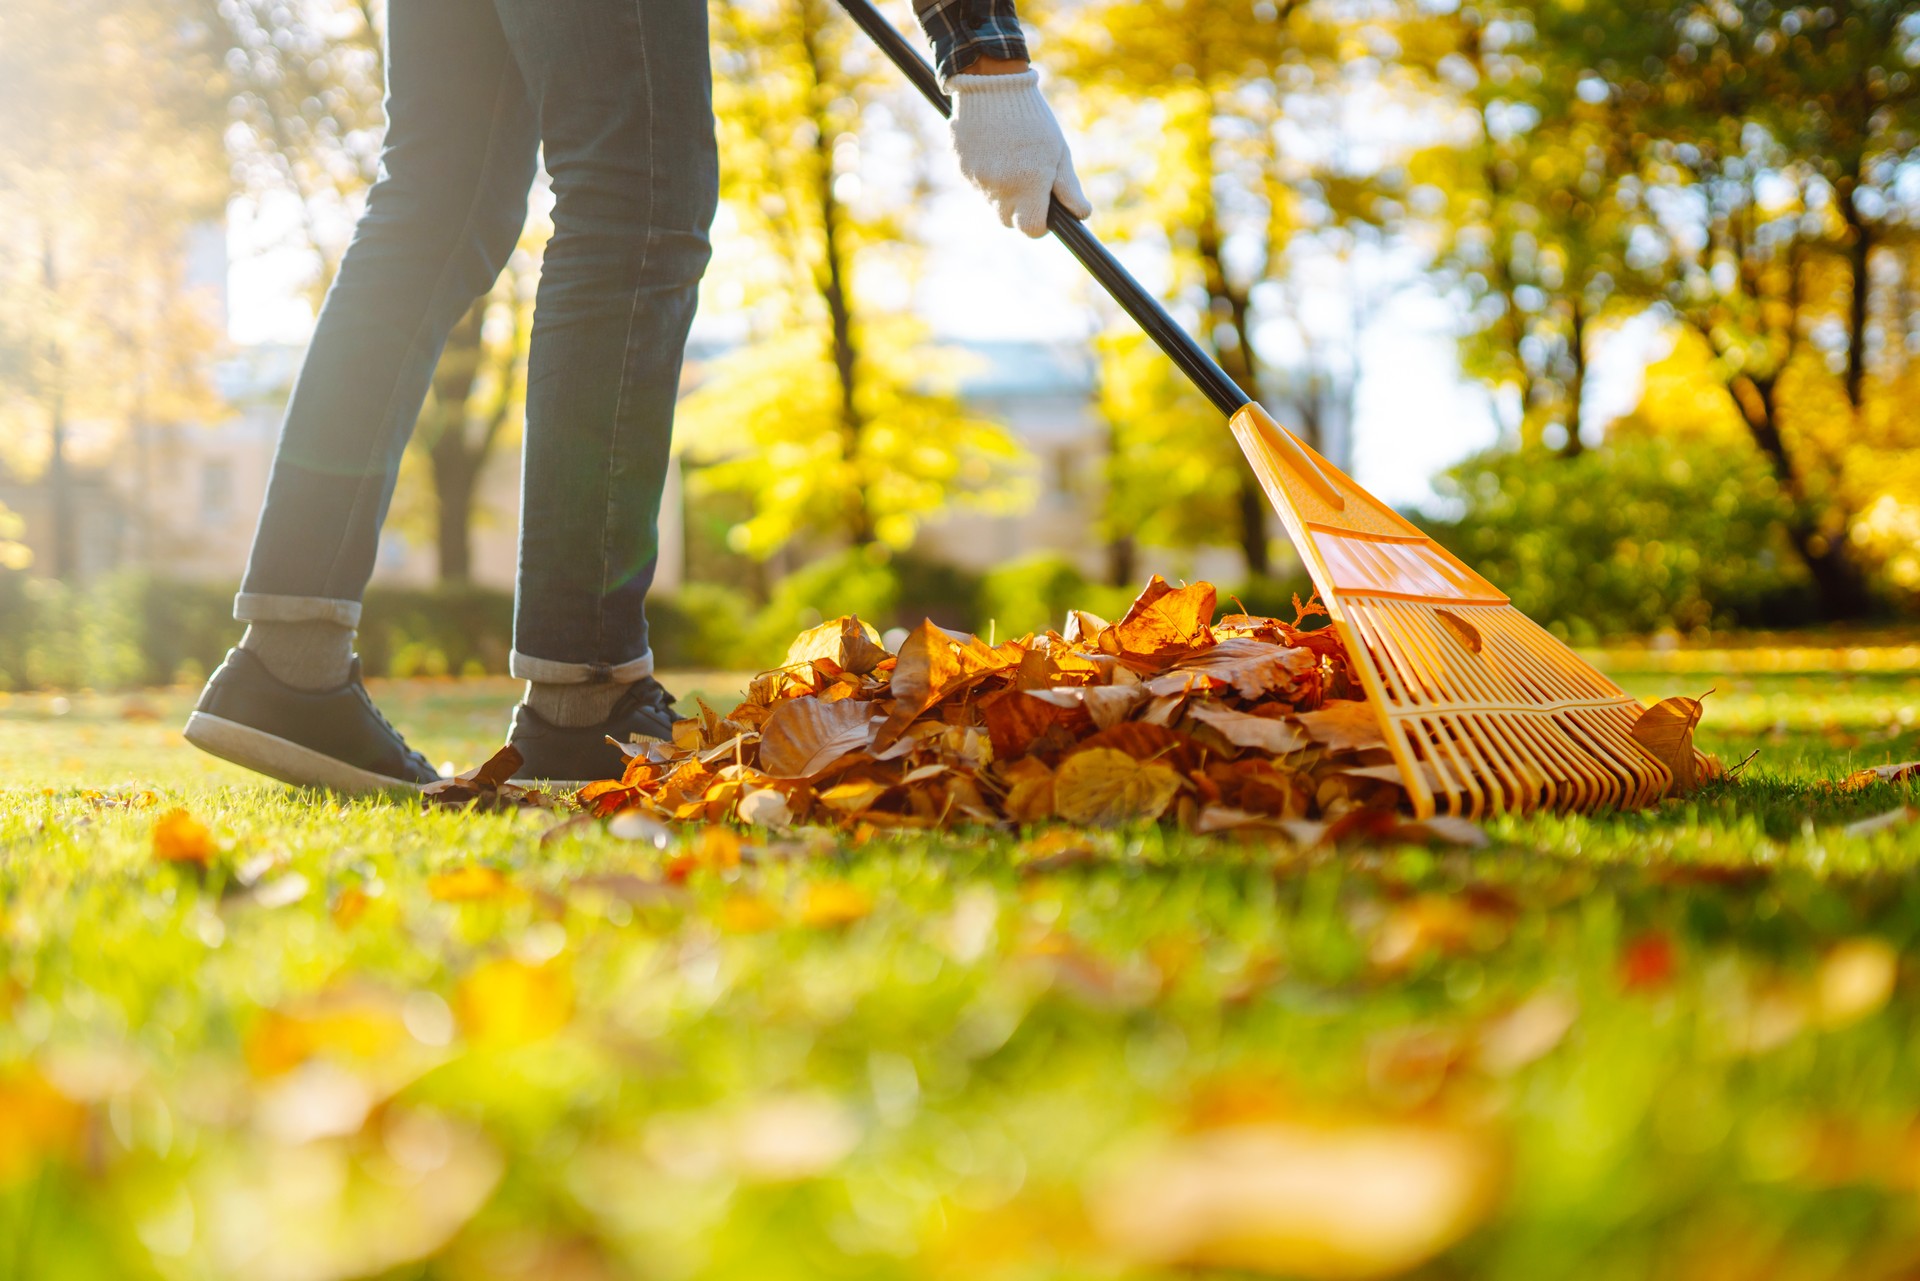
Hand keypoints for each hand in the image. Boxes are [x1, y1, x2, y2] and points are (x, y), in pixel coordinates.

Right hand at [947, 67, 1091, 237]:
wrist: (993, 84)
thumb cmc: (1034, 118)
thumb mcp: (1058, 150)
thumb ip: (1068, 187)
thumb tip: (1081, 214)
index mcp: (1028, 184)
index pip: (1031, 229)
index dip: (1040, 225)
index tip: (1044, 213)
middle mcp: (1000, 188)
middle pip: (1009, 221)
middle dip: (1020, 211)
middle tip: (1029, 184)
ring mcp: (977, 179)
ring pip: (991, 203)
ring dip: (1003, 192)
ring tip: (1011, 159)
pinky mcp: (961, 168)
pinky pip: (976, 184)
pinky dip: (986, 176)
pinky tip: (993, 150)